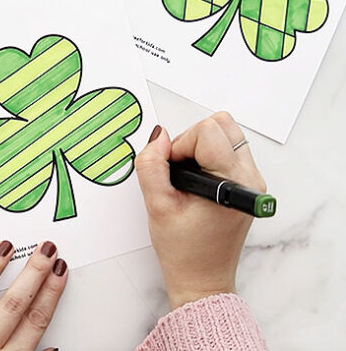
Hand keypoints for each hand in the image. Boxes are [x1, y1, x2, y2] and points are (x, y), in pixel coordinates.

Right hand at [134, 112, 265, 309]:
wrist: (202, 279)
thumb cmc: (185, 251)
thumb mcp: (157, 206)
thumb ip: (152, 166)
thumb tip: (158, 137)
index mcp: (233, 183)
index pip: (207, 131)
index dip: (180, 146)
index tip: (172, 171)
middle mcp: (250, 178)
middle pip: (222, 125)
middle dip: (192, 141)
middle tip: (180, 171)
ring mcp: (251, 180)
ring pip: (226, 134)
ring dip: (200, 146)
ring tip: (188, 177)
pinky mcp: (246, 183)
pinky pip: (227, 149)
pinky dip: (207, 155)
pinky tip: (196, 181)